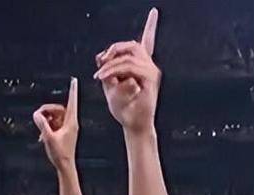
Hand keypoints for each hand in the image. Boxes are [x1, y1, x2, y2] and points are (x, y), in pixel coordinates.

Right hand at [32, 78, 79, 168]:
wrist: (65, 166)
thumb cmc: (60, 154)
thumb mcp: (49, 138)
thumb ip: (42, 125)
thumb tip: (37, 114)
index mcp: (71, 122)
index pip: (72, 102)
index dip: (72, 90)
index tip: (74, 80)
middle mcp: (70, 123)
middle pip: (59, 109)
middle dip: (47, 110)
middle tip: (38, 116)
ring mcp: (67, 128)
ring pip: (55, 116)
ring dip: (46, 119)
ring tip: (40, 128)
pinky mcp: (63, 133)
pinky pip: (54, 124)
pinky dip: (47, 126)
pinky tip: (41, 135)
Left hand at [94, 7, 159, 135]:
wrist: (133, 125)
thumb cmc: (124, 109)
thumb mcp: (109, 87)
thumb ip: (106, 71)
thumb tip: (100, 56)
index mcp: (141, 66)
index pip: (147, 41)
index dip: (151, 25)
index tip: (154, 11)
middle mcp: (149, 66)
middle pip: (132, 45)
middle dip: (114, 49)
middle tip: (100, 61)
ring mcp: (151, 72)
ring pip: (129, 57)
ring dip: (110, 65)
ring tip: (99, 76)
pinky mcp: (150, 80)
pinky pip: (131, 69)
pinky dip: (114, 71)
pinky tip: (104, 78)